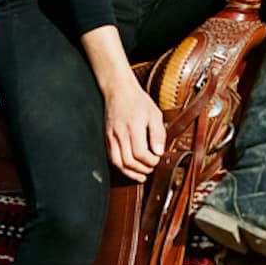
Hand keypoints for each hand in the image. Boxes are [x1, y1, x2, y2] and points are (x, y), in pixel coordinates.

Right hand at [80, 24, 165, 181]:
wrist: (118, 89)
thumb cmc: (138, 100)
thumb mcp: (154, 113)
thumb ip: (158, 133)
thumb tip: (159, 152)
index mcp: (133, 126)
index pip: (141, 153)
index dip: (150, 161)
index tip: (157, 158)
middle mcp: (120, 132)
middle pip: (129, 161)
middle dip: (143, 169)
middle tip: (151, 168)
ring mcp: (111, 136)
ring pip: (119, 163)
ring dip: (131, 173)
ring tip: (142, 175)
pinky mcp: (106, 137)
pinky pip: (112, 158)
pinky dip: (121, 167)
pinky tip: (130, 169)